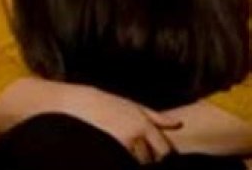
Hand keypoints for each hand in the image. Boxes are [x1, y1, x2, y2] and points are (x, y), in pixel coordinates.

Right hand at [67, 85, 181, 164]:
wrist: (85, 103)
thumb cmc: (111, 103)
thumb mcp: (135, 106)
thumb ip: (157, 117)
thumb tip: (178, 123)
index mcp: (145, 124)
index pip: (165, 150)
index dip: (163, 154)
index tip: (157, 153)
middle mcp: (137, 133)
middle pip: (152, 158)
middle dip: (149, 158)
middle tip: (140, 150)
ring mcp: (124, 141)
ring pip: (138, 161)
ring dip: (137, 158)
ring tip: (128, 147)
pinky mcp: (113, 146)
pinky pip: (125, 158)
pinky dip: (125, 157)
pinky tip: (119, 148)